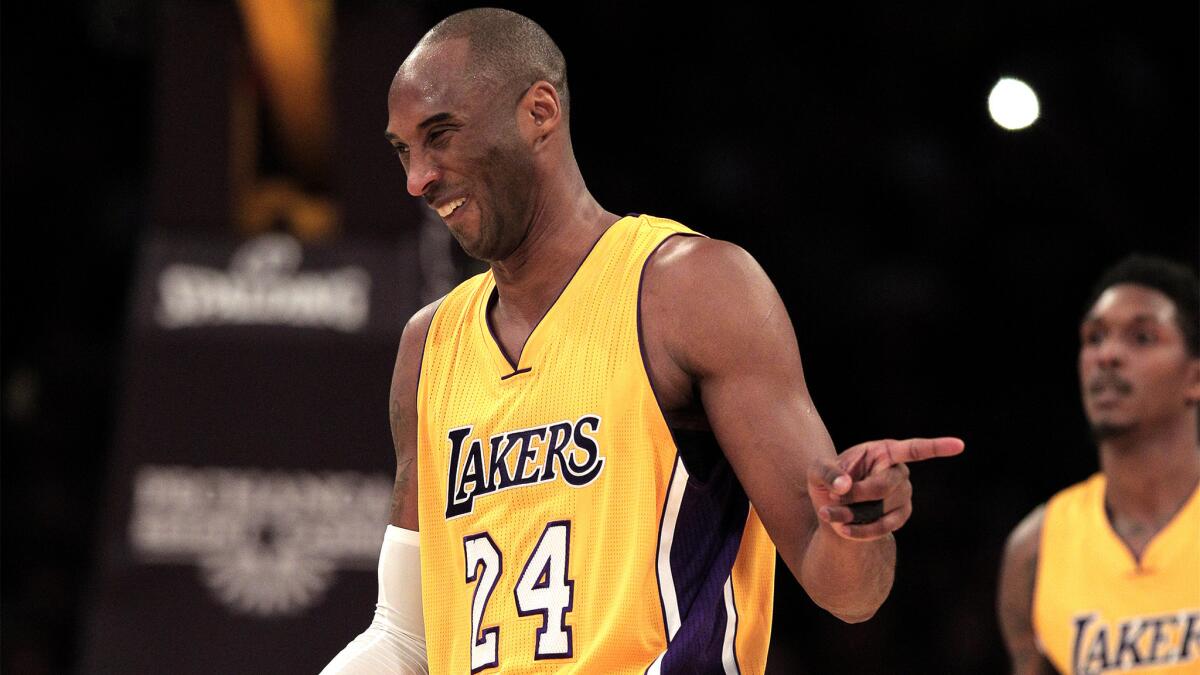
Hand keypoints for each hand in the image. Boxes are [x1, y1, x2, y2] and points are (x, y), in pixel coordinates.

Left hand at [807, 437, 964, 540]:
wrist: (832, 506)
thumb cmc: (827, 480)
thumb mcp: (816, 471)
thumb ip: (828, 473)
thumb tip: (845, 486)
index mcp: (883, 451)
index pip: (913, 449)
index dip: (936, 447)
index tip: (960, 445)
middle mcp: (899, 472)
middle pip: (884, 486)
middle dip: (857, 494)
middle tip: (833, 496)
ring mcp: (903, 495)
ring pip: (883, 509)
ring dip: (854, 514)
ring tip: (829, 513)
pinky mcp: (901, 516)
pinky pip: (885, 527)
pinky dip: (861, 530)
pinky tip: (843, 529)